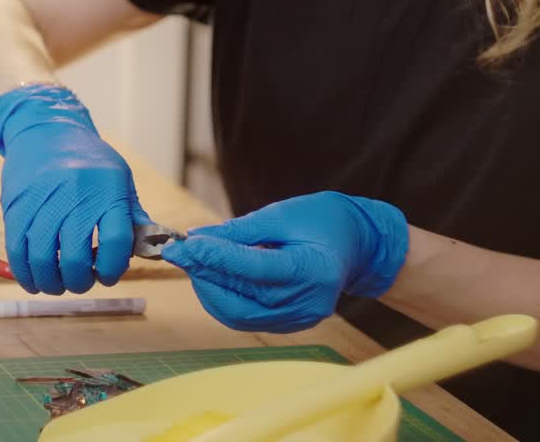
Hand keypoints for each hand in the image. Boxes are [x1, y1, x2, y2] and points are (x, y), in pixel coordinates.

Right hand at [0, 83, 151, 294]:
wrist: (44, 130)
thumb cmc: (87, 159)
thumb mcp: (119, 178)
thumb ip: (131, 215)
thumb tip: (149, 250)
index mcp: (107, 190)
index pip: (115, 241)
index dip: (112, 268)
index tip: (107, 275)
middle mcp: (75, 195)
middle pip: (75, 257)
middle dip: (79, 281)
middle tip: (80, 282)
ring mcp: (42, 201)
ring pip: (43, 258)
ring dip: (50, 283)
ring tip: (57, 285)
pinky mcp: (16, 205)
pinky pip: (17, 249)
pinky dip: (24, 273)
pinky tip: (34, 280)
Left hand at [161, 191, 407, 332]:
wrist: (357, 244)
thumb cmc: (323, 221)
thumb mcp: (282, 214)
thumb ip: (239, 230)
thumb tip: (197, 238)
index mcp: (312, 269)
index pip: (253, 268)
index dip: (214, 258)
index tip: (183, 246)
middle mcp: (307, 302)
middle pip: (240, 298)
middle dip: (204, 275)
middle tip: (181, 252)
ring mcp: (299, 318)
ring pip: (237, 314)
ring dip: (209, 289)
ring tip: (196, 262)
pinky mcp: (290, 325)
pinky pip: (247, 318)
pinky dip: (224, 299)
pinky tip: (215, 277)